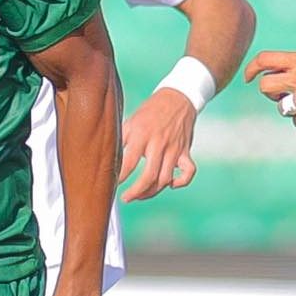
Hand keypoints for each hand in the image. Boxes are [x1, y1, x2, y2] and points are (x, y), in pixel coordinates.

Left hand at [119, 87, 198, 201]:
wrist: (178, 97)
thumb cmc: (150, 111)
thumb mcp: (132, 121)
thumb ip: (121, 140)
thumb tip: (107, 159)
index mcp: (142, 135)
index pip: (129, 162)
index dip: (120, 178)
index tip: (111, 185)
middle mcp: (159, 143)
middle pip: (149, 176)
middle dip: (136, 192)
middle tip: (126, 198)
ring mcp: (174, 149)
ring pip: (165, 179)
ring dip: (152, 191)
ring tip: (141, 195)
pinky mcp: (185, 151)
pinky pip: (189, 172)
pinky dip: (181, 183)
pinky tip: (170, 184)